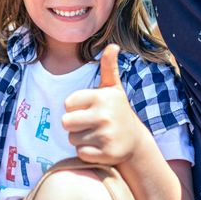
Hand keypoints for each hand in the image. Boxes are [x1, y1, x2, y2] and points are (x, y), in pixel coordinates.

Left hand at [62, 44, 144, 165]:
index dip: (75, 108)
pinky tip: (99, 147)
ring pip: (72, 139)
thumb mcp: (113, 88)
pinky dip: (87, 153)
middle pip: (65, 122)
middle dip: (74, 125)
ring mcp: (106, 136)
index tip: (90, 109)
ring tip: (96, 135)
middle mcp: (104, 115)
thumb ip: (109, 67)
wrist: (135, 141)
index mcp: (102, 97)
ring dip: (80, 139)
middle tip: (89, 124)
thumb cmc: (117, 111)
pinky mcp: (106, 154)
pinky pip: (80, 153)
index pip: (67, 104)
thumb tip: (113, 45)